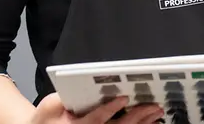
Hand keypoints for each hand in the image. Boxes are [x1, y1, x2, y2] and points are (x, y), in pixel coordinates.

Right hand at [30, 94, 162, 123]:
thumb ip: (62, 97)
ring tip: (157, 113)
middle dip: (136, 118)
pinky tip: (152, 123)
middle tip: (152, 106)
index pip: (95, 120)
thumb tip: (79, 83)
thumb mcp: (49, 105)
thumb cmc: (46, 118)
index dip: (109, 110)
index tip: (123, 99)